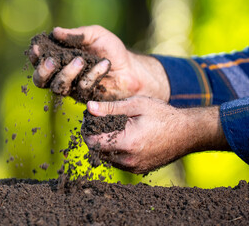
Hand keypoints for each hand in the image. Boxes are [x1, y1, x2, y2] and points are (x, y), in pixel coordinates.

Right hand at [30, 25, 170, 101]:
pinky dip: (93, 74)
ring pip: (58, 87)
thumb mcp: (95, 35)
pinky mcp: (84, 98)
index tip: (37, 48)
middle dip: (43, 71)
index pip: (39, 60)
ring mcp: (72, 88)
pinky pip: (82, 89)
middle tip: (52, 61)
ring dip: (67, 73)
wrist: (131, 69)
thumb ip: (76, 34)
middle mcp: (61, 74)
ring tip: (81, 60)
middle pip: (40, 80)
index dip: (35, 56)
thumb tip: (55, 31)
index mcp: (59, 58)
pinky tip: (105, 64)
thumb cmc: (111, 49)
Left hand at [82, 96, 229, 173]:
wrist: (189, 132)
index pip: (92, 142)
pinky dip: (116, 151)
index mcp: (127, 143)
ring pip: (107, 158)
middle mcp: (129, 160)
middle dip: (95, 136)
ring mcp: (135, 167)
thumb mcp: (136, 105)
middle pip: (98, 151)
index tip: (89, 119)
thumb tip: (89, 108)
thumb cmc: (163, 115)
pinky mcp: (140, 170)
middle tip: (99, 122)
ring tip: (112, 128)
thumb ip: (110, 108)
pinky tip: (123, 138)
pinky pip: (119, 162)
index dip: (87, 130)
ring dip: (105, 144)